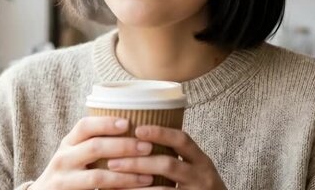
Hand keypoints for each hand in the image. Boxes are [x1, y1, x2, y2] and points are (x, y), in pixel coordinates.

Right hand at [29, 117, 154, 189]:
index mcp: (68, 143)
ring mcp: (63, 180)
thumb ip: (95, 141)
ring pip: (98, 176)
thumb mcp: (75, 153)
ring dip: (126, 175)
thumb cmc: (70, 172)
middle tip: (147, 147)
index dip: (106, 123)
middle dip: (124, 146)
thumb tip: (134, 126)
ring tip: (148, 175)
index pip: (85, 126)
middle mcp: (63, 158)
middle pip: (95, 147)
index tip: (128, 122)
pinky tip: (135, 189)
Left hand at [106, 126, 227, 188]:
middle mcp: (201, 176)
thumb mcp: (195, 168)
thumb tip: (137, 139)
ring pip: (162, 189)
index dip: (160, 133)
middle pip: (168, 164)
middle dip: (138, 162)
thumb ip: (174, 155)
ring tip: (114, 182)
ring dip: (135, 185)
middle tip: (113, 161)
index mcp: (201, 160)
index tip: (137, 129)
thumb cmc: (199, 186)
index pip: (182, 140)